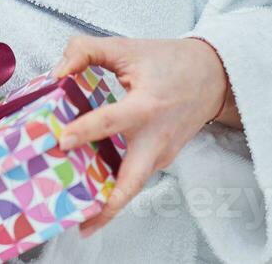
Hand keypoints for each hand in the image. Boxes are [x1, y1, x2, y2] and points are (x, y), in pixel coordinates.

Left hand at [52, 36, 236, 234]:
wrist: (214, 76)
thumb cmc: (170, 62)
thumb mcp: (126, 47)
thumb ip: (86, 51)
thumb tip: (57, 71)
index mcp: (147, 105)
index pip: (112, 121)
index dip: (86, 130)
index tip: (62, 140)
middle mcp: (157, 136)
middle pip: (133, 180)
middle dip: (109, 205)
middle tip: (83, 223)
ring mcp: (163, 152)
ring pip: (134, 185)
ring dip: (111, 203)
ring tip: (81, 217)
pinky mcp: (163, 158)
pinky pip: (137, 176)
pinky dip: (118, 187)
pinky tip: (95, 190)